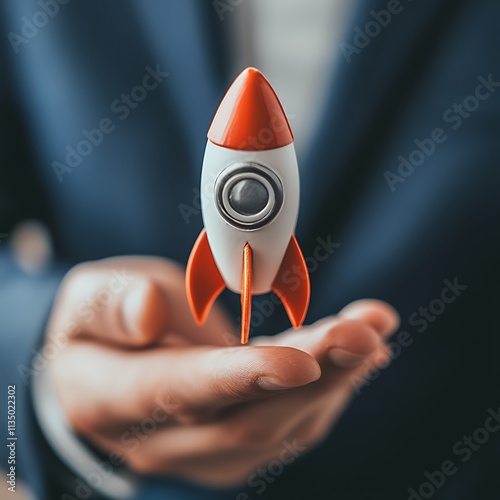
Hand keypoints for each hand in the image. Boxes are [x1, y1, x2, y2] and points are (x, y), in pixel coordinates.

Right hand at [45, 256, 398, 485]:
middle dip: (314, 373)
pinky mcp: (239, 444)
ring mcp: (208, 450)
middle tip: (362, 331)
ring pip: (282, 425)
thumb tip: (148, 313)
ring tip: (373, 328)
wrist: (103, 379)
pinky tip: (357, 351)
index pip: (182, 393)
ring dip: (336, 377)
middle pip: (249, 417)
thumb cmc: (93, 333)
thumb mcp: (84, 302)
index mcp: (115, 400)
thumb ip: (110, 305)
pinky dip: (332, 384)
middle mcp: (167, 440)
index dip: (242, 378)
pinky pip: (293, 422)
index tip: (301, 360)